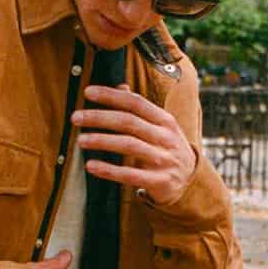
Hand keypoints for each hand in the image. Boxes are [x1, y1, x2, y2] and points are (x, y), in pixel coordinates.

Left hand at [73, 83, 196, 205]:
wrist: (191, 182)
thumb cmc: (168, 149)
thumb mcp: (161, 127)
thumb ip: (141, 109)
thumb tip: (120, 86)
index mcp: (165, 121)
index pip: (135, 102)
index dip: (111, 96)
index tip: (88, 92)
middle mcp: (166, 138)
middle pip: (129, 122)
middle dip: (100, 118)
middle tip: (76, 118)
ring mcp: (164, 160)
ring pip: (129, 146)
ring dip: (102, 141)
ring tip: (80, 140)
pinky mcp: (159, 181)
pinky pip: (130, 175)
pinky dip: (109, 170)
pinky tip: (91, 166)